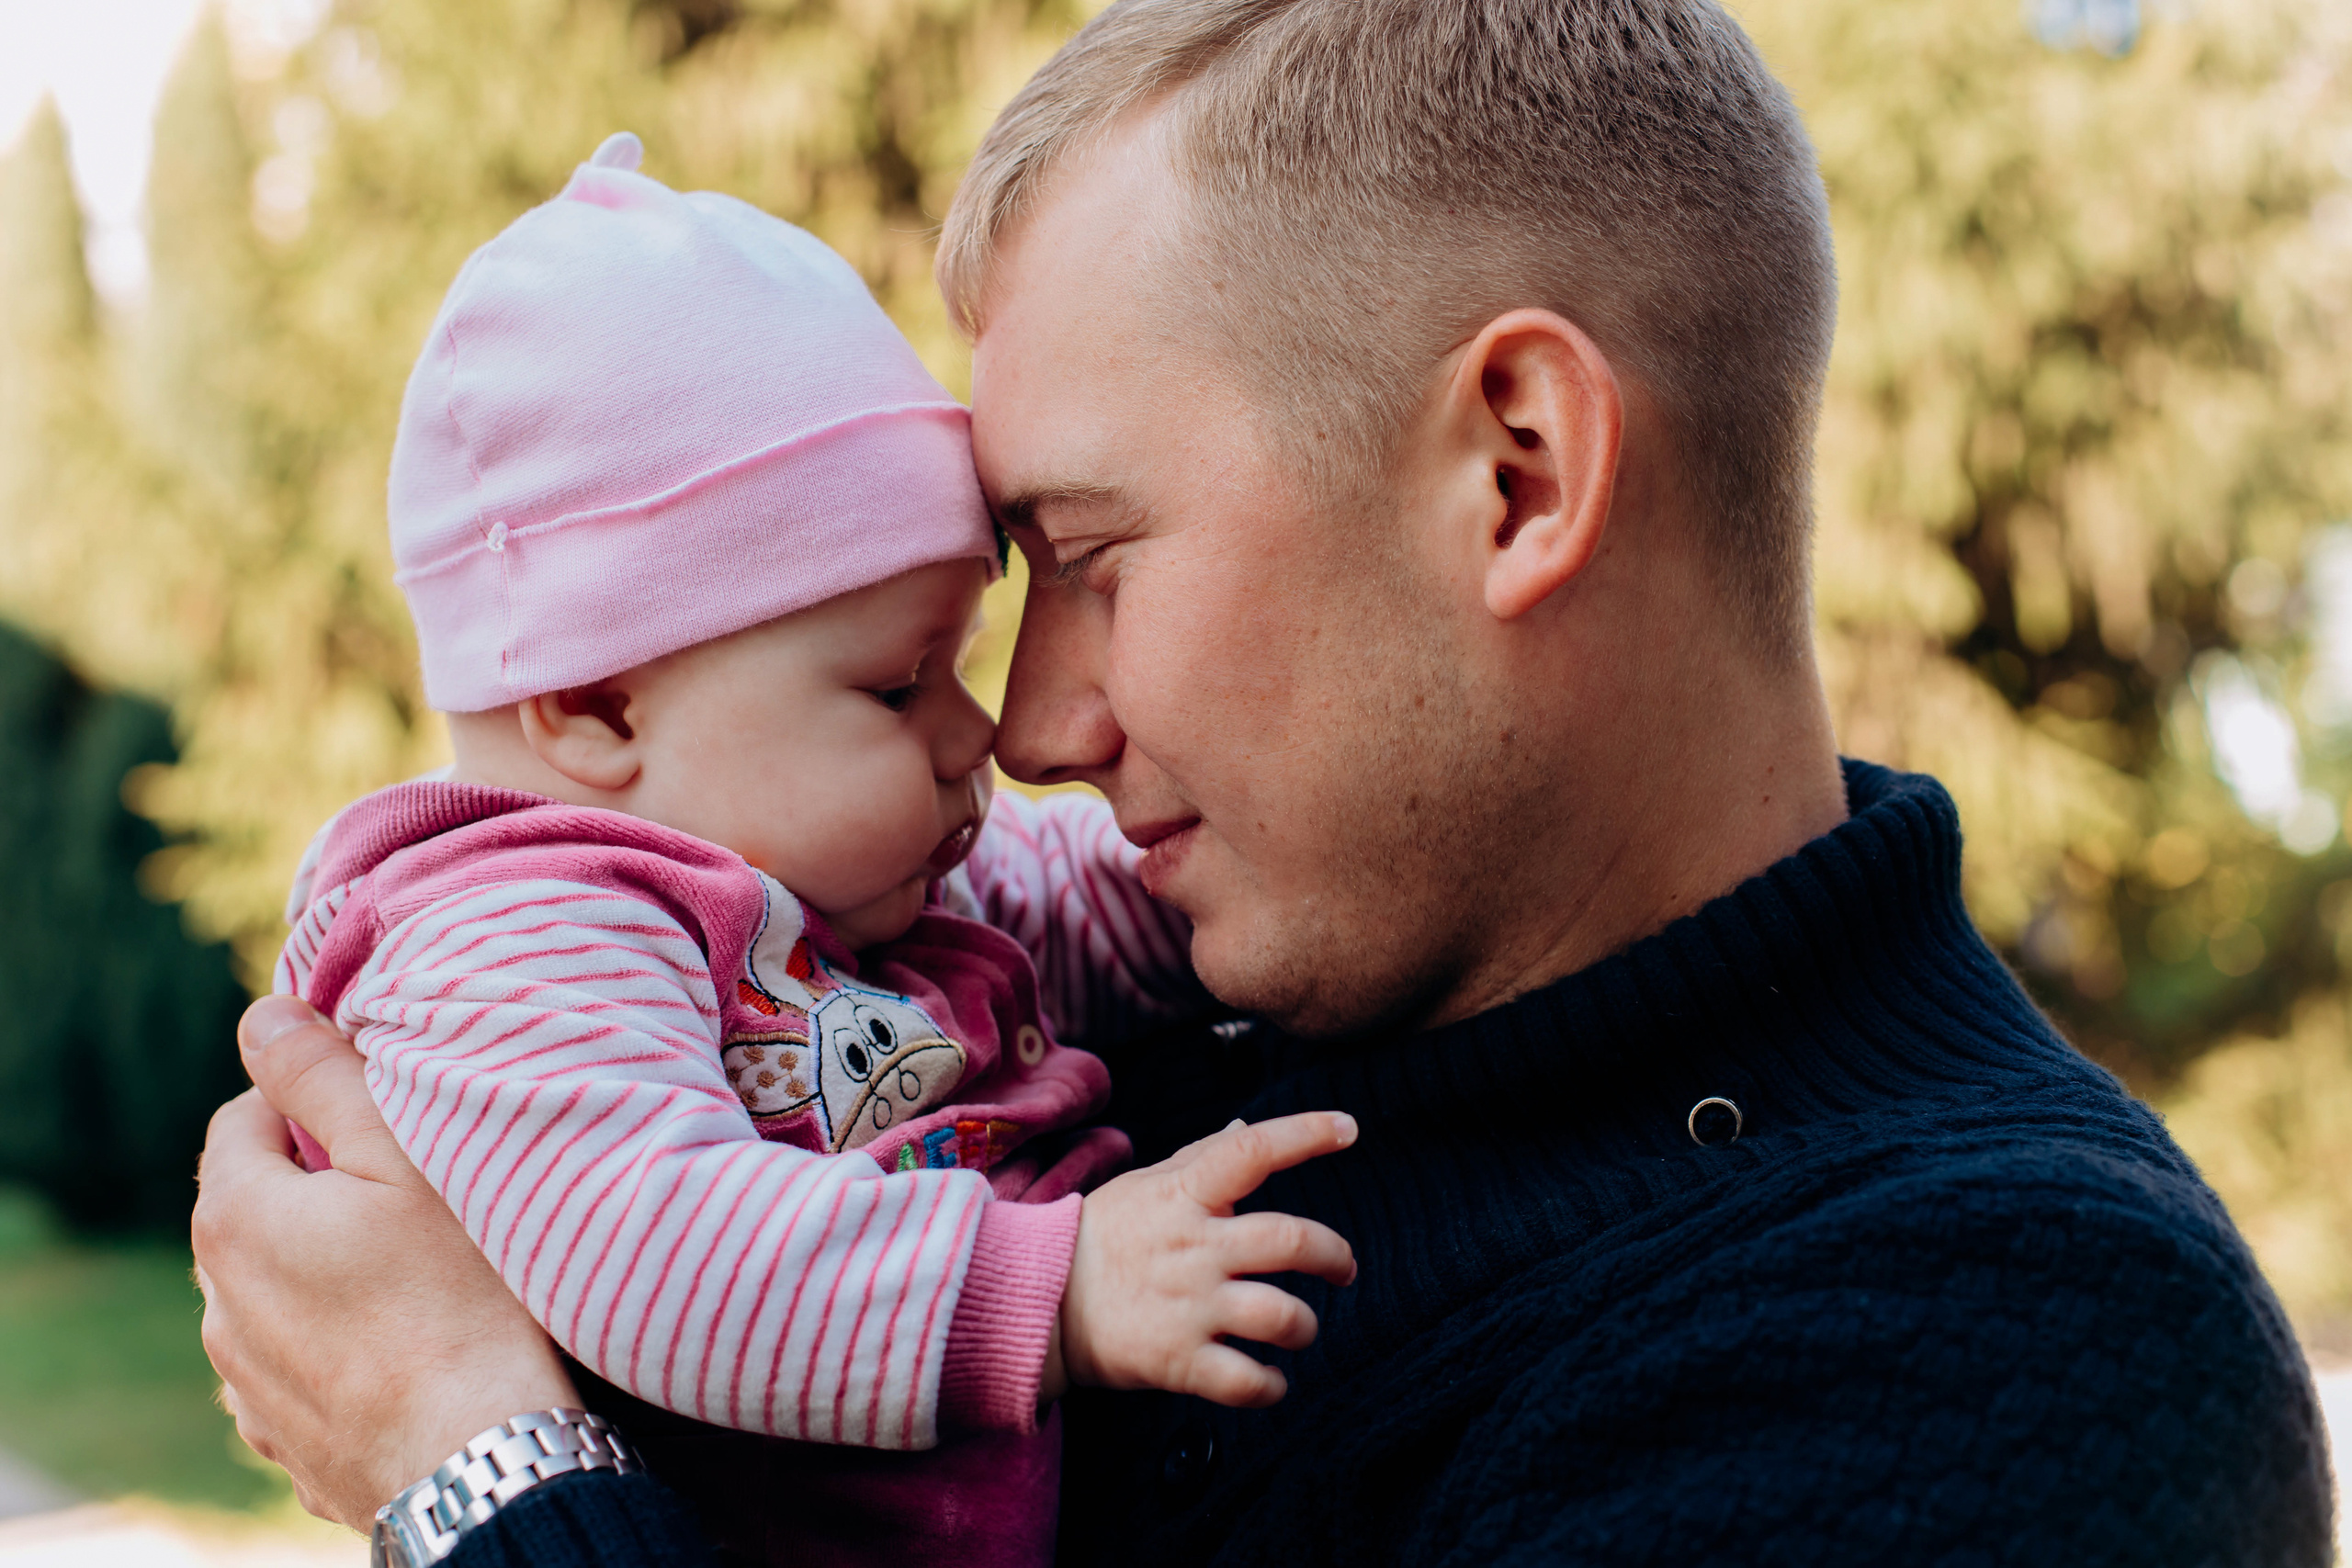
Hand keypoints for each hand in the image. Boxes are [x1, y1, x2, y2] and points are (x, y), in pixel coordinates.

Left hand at [192, 996, 579, 1530]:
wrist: (480, 1456)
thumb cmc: (459, 1298)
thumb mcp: (405, 1158)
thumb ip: (326, 1076)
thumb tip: (262, 1017)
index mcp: (236, 1219)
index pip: (245, 1117)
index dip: (316, 1104)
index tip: (389, 1123)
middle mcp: (217, 1302)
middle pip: (258, 1203)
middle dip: (319, 1185)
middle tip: (414, 1194)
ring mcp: (245, 1380)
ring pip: (276, 1287)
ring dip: (326, 1267)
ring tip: (418, 1276)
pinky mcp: (282, 1436)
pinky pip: (299, 1361)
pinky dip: (337, 1342)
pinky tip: (405, 1344)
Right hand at [1047, 1112, 1358, 1408]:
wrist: (1037, 1300)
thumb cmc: (1101, 1236)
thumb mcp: (1144, 1185)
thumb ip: (1201, 1159)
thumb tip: (1245, 1129)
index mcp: (1184, 1195)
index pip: (1253, 1150)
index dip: (1307, 1133)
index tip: (1348, 1128)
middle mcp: (1194, 1248)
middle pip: (1291, 1241)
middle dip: (1335, 1255)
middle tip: (1344, 1268)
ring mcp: (1188, 1306)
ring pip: (1282, 1317)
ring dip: (1306, 1326)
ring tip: (1299, 1328)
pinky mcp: (1178, 1361)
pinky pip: (1247, 1382)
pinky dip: (1272, 1386)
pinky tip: (1272, 1379)